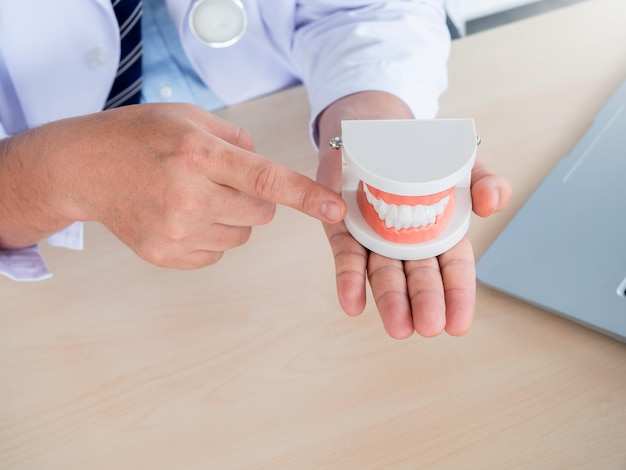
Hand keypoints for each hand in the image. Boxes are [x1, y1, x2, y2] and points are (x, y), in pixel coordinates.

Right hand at [0, 103, 345, 267]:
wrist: (85, 168)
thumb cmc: (139, 137)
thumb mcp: (189, 117)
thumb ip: (236, 140)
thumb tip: (267, 170)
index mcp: (199, 155)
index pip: (266, 179)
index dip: (306, 196)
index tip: (335, 210)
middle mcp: (190, 196)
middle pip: (262, 212)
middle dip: (255, 197)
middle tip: (221, 180)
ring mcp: (177, 231)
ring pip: (243, 235)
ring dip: (232, 217)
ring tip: (195, 197)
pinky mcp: (167, 255)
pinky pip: (218, 253)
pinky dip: (211, 236)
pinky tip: (182, 215)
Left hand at [316, 92, 511, 338]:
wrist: (376, 128)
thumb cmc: (422, 154)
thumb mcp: (462, 162)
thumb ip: (485, 181)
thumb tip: (494, 202)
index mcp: (440, 233)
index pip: (452, 270)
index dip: (457, 295)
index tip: (459, 324)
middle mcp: (406, 243)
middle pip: (418, 277)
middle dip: (424, 303)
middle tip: (426, 327)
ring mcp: (374, 238)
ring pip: (384, 273)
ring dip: (389, 300)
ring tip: (398, 327)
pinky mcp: (343, 229)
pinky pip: (347, 256)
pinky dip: (349, 280)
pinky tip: (352, 304)